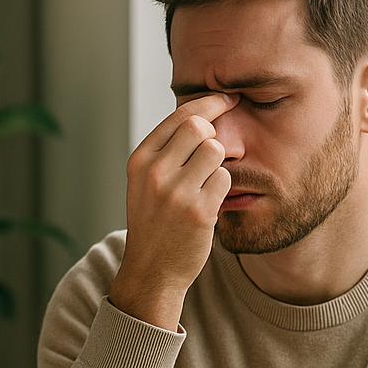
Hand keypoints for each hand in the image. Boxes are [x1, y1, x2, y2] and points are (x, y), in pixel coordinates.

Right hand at [109, 92, 239, 329]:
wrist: (152, 269)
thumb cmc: (154, 220)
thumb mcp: (145, 181)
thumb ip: (166, 149)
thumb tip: (203, 113)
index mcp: (140, 160)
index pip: (180, 115)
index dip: (210, 103)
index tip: (228, 99)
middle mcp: (155, 172)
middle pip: (200, 127)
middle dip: (214, 135)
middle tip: (213, 153)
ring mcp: (176, 192)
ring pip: (217, 151)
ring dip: (219, 164)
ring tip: (205, 184)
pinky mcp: (199, 211)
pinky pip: (225, 179)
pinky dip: (222, 188)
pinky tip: (209, 202)